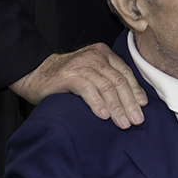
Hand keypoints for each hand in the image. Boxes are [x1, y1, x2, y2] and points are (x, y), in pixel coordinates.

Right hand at [9, 43, 147, 128]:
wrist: (35, 73)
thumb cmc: (66, 78)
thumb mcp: (91, 73)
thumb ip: (107, 79)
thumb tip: (132, 102)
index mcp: (103, 54)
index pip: (125, 73)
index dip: (136, 90)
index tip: (143, 106)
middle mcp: (95, 57)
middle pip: (118, 81)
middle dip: (130, 103)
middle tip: (137, 120)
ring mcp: (82, 65)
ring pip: (106, 86)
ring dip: (117, 107)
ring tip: (123, 123)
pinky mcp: (68, 76)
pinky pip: (87, 89)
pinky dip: (97, 103)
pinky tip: (104, 116)